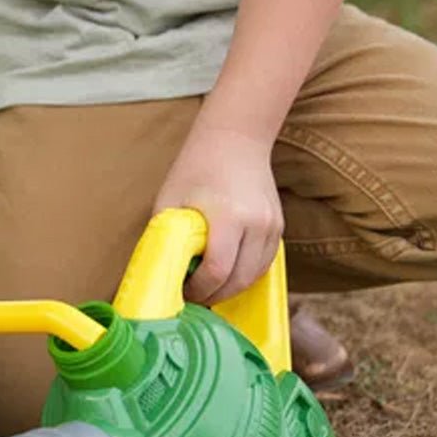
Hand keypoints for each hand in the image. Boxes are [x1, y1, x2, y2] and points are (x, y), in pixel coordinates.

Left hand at [153, 123, 283, 305]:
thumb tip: (157, 274)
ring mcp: (272, 226)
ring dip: (230, 289)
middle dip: (213, 295)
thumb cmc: (195, 168)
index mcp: (228, 216)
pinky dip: (244, 276)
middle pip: (238, 280)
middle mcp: (257, 223)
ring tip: (207, 289)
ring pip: (254, 276)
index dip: (198, 289)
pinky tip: (226, 276)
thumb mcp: (170, 201)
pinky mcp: (278, 228)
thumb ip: (166, 238)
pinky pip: (263, 264)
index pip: (217, 270)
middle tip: (192, 297)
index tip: (183, 291)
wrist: (236, 139)